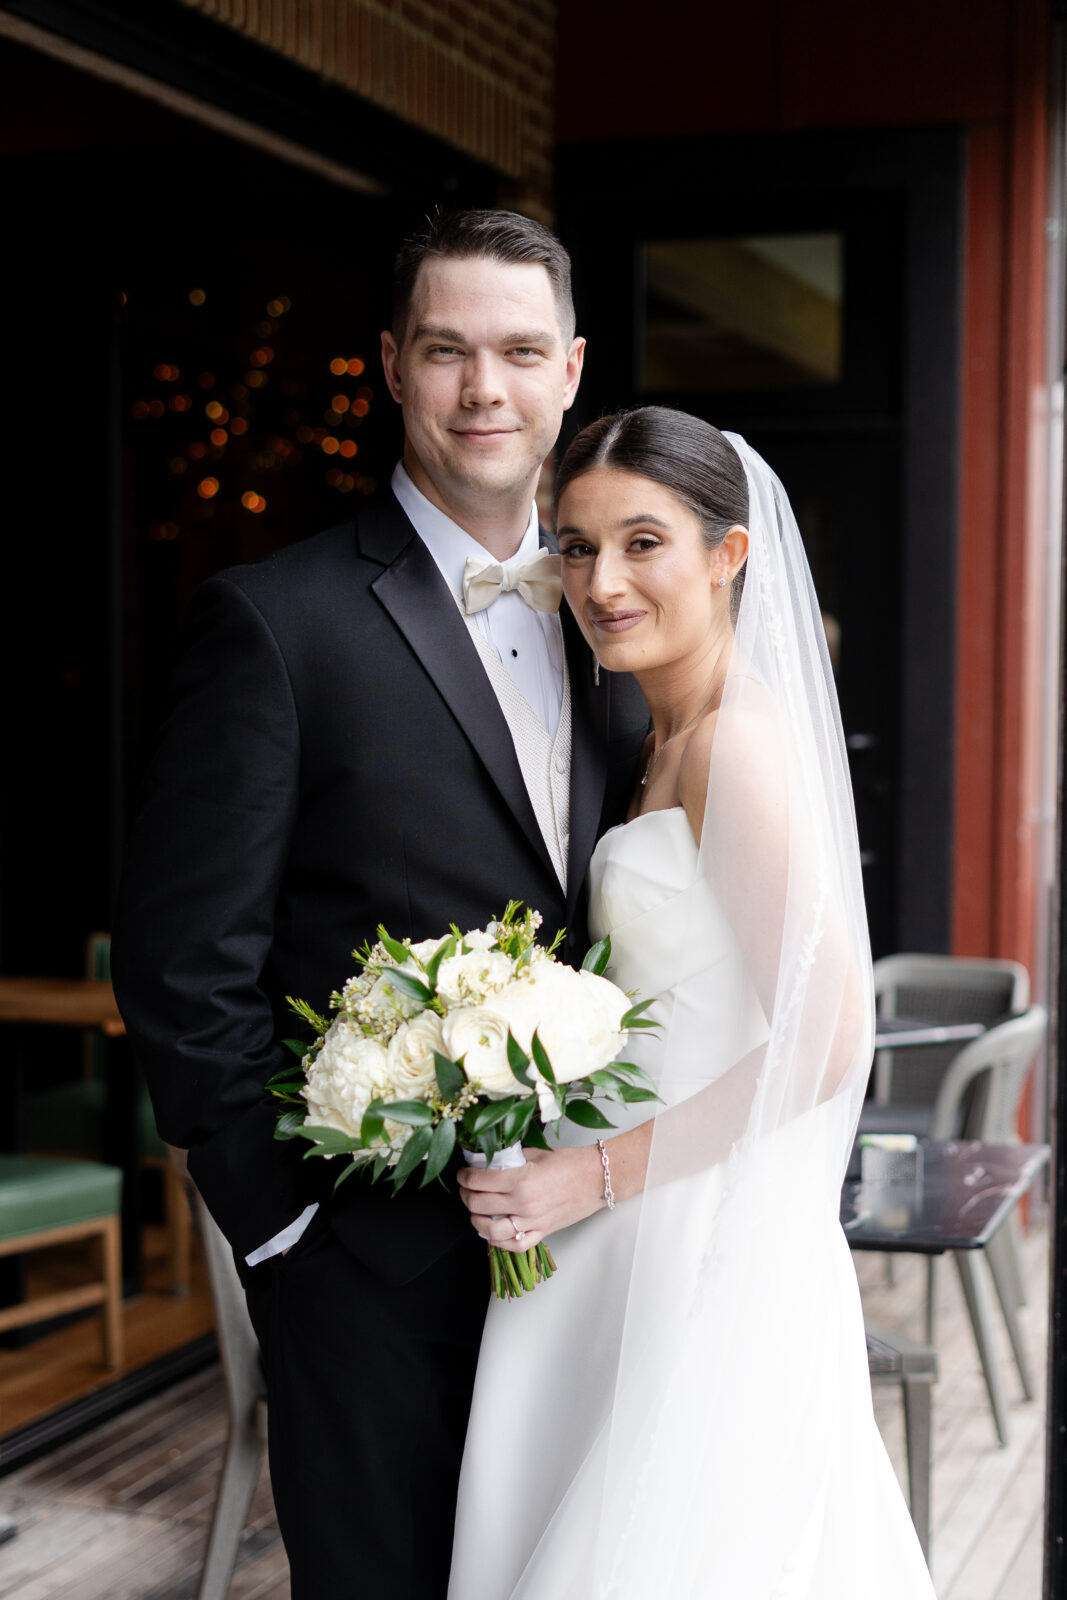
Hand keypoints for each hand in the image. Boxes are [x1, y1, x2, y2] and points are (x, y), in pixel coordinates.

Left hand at [456, 1145, 603, 1250]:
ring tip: (474, 1212)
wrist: (597, 1178)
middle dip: (465, 1195)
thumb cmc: (571, 1162)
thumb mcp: (536, 1153)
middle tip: (465, 1188)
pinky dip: (499, 1242)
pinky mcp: (542, 1232)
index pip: (479, 1181)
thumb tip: (489, 1159)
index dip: (465, 1177)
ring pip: (491, 1230)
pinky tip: (492, 1232)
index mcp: (520, 1179)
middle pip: (479, 1204)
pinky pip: (515, 1245)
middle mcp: (523, 1203)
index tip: (463, 1174)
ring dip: (476, 1221)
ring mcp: (532, 1221)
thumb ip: (511, 1158)